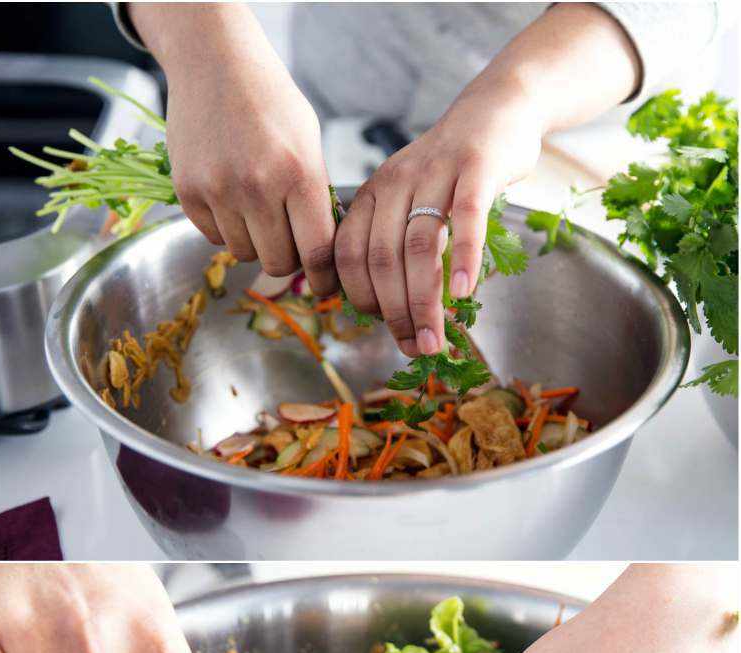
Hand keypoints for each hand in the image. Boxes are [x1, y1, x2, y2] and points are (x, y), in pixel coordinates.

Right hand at [132, 3, 337, 292]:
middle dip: (287, 258)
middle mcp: (257, 187)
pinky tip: (230, 196)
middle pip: (277, 262)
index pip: (316, 250)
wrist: (215, 65)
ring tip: (257, 209)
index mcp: (298, 172)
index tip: (326, 287)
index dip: (323, 277)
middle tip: (290, 241)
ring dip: (254, 241)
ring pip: (243, 253)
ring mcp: (218, 192)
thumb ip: (314, 196)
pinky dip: (225, 227)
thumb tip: (320, 252)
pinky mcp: (188, 193)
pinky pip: (213, 237)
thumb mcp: (308, 142)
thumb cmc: (270, 102)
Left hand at [334, 92, 541, 357]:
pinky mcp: (477, 167)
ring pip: (419, 245)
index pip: (349, 255)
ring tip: (435, 337)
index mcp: (370, 195)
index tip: (386, 328)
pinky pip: (467, 217)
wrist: (499, 109)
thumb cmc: (452, 172)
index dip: (362, 299)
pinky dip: (463, 257)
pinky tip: (462, 292)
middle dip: (396, 311)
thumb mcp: (410, 201)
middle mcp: (394, 183)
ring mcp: (435, 172)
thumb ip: (395, 246)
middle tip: (415, 347)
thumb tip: (389, 313)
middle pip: (382, 258)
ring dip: (425, 299)